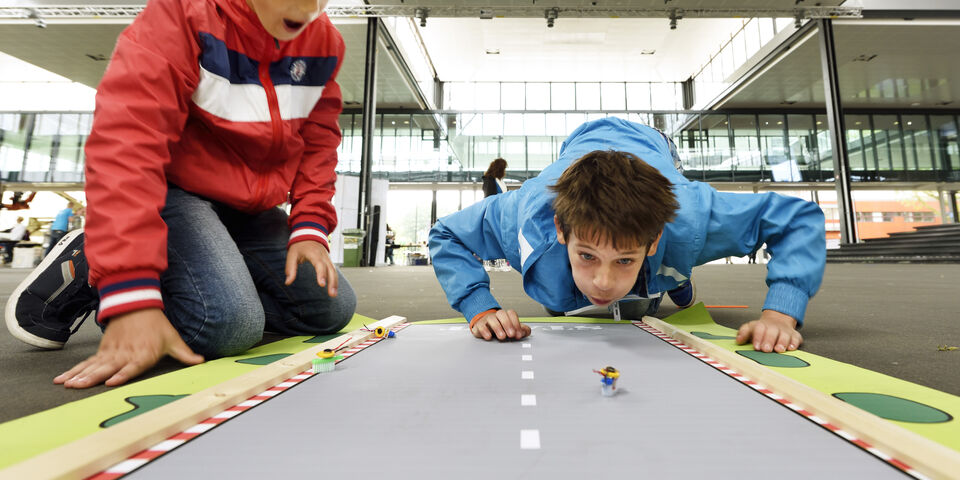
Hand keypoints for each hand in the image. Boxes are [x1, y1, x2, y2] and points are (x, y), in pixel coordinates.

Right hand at [54, 308, 203, 387]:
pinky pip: (87, 362)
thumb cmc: (157, 325)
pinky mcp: (103, 350)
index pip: (132, 366)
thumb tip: (202, 362)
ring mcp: (112, 352)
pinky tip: (63, 379)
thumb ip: (185, 354)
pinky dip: (74, 370)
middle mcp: (125, 354)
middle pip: (107, 367)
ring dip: (79, 375)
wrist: (138, 304)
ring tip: (67, 384)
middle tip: (78, 387)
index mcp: (143, 354)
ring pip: (93, 366)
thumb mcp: (173, 339)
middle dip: (92, 378)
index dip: (122, 374)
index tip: (111, 382)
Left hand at [285, 240, 337, 296]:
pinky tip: (334, 289)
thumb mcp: (292, 254)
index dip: (321, 274)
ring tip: (333, 295)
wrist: (309, 233)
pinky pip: (333, 271)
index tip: (322, 284)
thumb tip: (288, 282)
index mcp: (314, 253)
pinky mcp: (328, 261)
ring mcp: (327, 258)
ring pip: (334, 271)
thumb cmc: (300, 245)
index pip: (320, 265)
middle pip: (330, 269)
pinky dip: (334, 280)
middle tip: (331, 294)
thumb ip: (290, 268)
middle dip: (332, 282)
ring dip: (335, 283)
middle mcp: (323, 256)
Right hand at [471, 309, 530, 340]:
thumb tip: (525, 332)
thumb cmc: (500, 328)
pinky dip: (485, 331)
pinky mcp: (479, 325)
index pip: (511, 314)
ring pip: (491, 318)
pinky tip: (489, 337)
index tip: (518, 334)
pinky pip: (481, 325)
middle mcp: (496, 316)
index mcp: (505, 315)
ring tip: (502, 337)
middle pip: (501, 314)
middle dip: (507, 324)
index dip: (516, 323)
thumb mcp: (512, 329)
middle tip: (511, 335)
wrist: (484, 327)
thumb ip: (522, 330)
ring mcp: (487, 320)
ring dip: (497, 328)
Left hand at [735, 310, 801, 352]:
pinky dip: (794, 343)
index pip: (759, 329)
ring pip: (785, 335)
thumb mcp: (750, 328)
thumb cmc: (762, 329)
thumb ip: (743, 333)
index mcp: (762, 325)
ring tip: (778, 349)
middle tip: (766, 349)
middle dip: (769, 341)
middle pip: (772, 332)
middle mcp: (774, 327)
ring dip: (782, 342)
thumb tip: (738, 340)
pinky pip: (796, 338)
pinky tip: (791, 348)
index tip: (756, 346)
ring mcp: (785, 331)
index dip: (757, 337)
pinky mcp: (795, 335)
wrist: (778, 320)